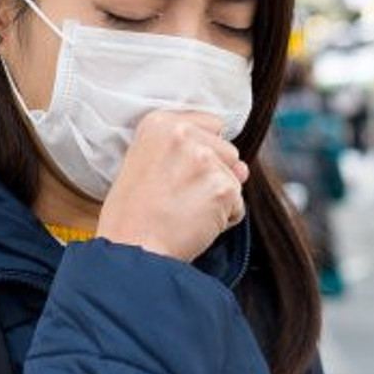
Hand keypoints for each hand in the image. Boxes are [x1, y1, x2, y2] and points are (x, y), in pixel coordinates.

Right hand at [98, 111, 249, 262]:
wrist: (131, 250)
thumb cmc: (131, 216)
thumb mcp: (145, 165)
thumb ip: (191, 154)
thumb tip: (242, 168)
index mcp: (159, 123)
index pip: (211, 125)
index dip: (201, 152)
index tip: (179, 172)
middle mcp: (183, 134)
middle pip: (227, 151)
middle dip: (213, 175)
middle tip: (178, 197)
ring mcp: (204, 160)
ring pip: (235, 178)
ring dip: (218, 197)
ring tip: (184, 211)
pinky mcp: (222, 188)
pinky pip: (238, 205)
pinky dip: (223, 220)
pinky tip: (194, 225)